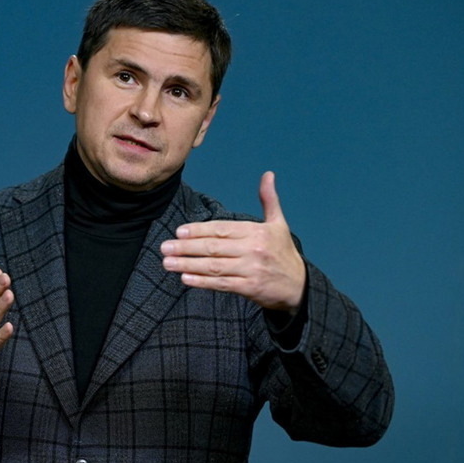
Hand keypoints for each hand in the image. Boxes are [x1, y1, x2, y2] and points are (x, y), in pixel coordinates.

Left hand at [161, 171, 305, 313]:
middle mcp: (253, 250)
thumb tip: (268, 175)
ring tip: (168, 263)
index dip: (199, 230)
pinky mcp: (249, 288)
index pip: (222, 229)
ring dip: (188, 265)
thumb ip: (269, 200)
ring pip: (214, 266)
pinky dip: (202, 282)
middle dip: (186, 248)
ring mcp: (251, 270)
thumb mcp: (279, 224)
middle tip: (164, 247)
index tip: (179, 232)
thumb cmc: (283, 252)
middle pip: (214, 248)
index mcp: (257, 232)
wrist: (299, 286)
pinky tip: (185, 278)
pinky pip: (221, 284)